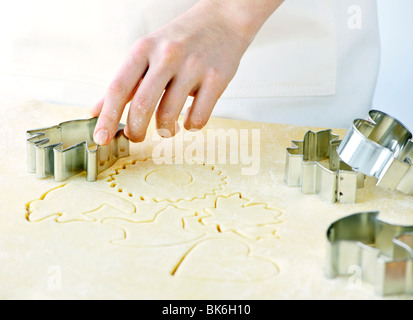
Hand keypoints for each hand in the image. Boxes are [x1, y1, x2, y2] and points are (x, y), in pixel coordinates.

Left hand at [92, 0, 282, 144]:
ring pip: (169, 115)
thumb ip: (125, 83)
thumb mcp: (147, 53)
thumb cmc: (179, 41)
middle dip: (135, 131)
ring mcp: (193, 67)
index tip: (101, 139)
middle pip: (143, 105)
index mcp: (144, 49)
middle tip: (136, 138)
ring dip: (165, 131)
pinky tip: (189, 119)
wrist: (222, 20)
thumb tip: (97, 111)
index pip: (118, 88)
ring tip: (167, 128)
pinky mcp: (216, 79)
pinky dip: (190, 126)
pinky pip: (198, 118)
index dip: (107, 117)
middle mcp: (167, 55)